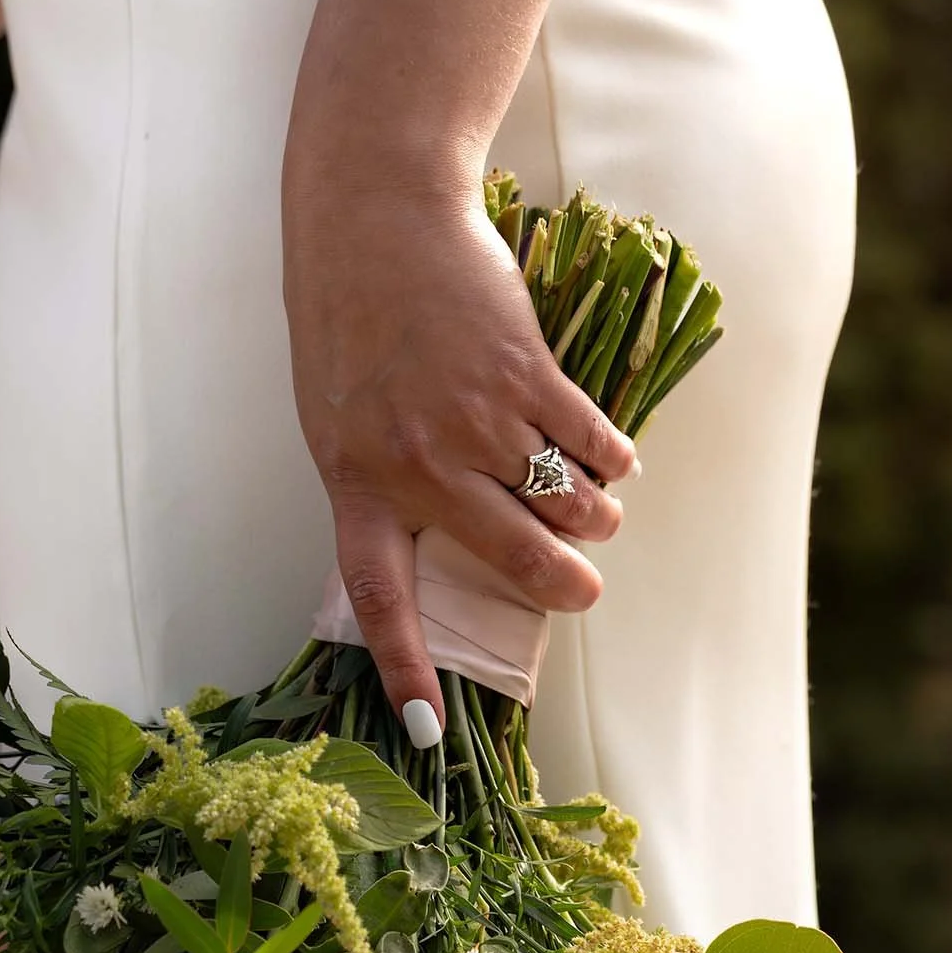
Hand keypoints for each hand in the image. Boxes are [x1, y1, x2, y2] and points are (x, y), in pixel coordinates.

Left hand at [282, 168, 636, 736]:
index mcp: (357, 485)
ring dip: (594, 514)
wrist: (375, 219)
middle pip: (516, 559)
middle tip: (582, 591)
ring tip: (599, 509)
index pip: (383, 600)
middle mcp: (418, 465)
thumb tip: (443, 546)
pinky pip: (591, 442)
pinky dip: (612, 457)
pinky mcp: (527, 374)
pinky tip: (613, 458)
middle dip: (564, 585)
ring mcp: (476, 420)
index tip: (428, 733)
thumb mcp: (338, 420)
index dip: (406, 670)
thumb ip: (384, 483)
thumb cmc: (348, 323)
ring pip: (564, 501)